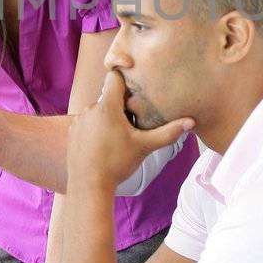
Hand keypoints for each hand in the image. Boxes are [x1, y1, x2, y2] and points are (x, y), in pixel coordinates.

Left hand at [68, 69, 192, 191]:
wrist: (89, 185)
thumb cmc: (117, 163)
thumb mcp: (145, 146)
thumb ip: (168, 132)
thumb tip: (190, 122)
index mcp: (107, 107)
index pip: (114, 77)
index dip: (125, 80)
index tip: (134, 91)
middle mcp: (90, 109)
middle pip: (109, 98)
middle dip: (120, 107)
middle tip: (131, 126)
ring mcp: (79, 120)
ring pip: (98, 112)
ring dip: (107, 120)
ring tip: (116, 139)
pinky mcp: (72, 132)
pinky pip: (86, 124)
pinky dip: (95, 130)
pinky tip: (102, 146)